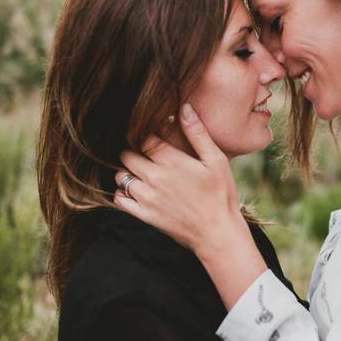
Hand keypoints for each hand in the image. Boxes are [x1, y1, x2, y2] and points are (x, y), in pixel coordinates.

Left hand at [112, 103, 243, 252]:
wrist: (218, 232)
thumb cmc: (221, 194)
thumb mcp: (215, 160)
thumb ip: (197, 133)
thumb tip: (183, 107)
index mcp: (171, 161)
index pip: (143, 138)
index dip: (143, 134)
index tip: (150, 137)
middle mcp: (154, 177)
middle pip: (126, 155)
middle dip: (132, 151)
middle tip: (144, 154)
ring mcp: (147, 198)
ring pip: (121, 176)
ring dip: (127, 171)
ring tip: (140, 172)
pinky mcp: (145, 215)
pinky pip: (120, 199)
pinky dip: (122, 192)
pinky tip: (135, 190)